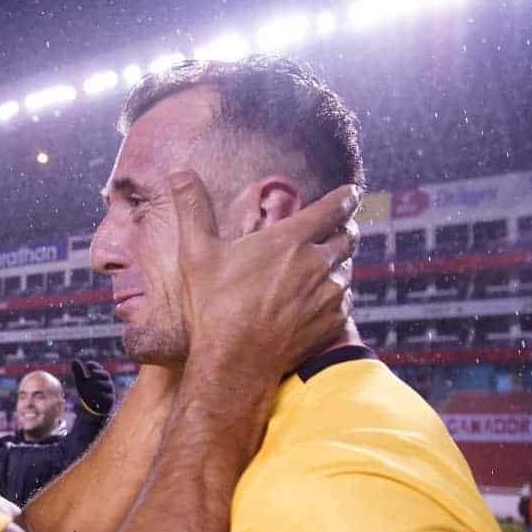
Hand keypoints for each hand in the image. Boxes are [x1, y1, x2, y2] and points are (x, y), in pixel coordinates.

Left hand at [71, 359, 115, 415]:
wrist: (93, 408)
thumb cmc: (88, 392)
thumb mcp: (82, 382)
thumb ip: (79, 372)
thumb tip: (73, 360)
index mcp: (100, 376)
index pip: (98, 367)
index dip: (94, 365)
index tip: (87, 365)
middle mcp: (107, 382)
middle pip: (105, 374)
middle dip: (97, 374)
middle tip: (89, 376)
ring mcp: (110, 391)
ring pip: (108, 385)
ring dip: (98, 385)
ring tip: (89, 387)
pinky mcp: (111, 400)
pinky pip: (109, 397)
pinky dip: (101, 396)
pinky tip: (94, 396)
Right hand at [168, 172, 357, 447]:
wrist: (234, 360)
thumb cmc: (214, 306)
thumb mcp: (197, 252)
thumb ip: (193, 208)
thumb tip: (179, 171)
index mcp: (290, 239)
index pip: (333, 207)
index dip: (345, 197)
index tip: (352, 192)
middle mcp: (317, 263)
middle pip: (349, 237)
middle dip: (347, 228)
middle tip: (341, 228)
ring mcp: (328, 295)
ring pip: (347, 270)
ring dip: (339, 265)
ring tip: (327, 267)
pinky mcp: (332, 323)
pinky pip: (344, 303)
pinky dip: (337, 297)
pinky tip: (322, 302)